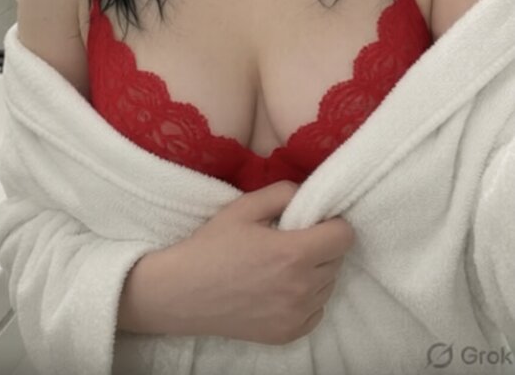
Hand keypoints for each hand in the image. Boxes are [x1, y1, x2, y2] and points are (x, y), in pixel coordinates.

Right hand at [174, 181, 354, 345]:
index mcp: (294, 253)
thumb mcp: (243, 207)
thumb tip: (307, 194)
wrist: (183, 293)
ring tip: (283, 264)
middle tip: (292, 239)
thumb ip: (282, 193)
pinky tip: (280, 287)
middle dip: (322, 245)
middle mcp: (301, 288)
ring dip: (315, 272)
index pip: (344, 236)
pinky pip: (316, 311)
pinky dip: (307, 299)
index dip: (333, 223)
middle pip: (337, 260)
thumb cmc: (211, 246)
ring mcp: (296, 315)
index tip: (314, 221)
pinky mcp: (288, 334)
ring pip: (328, 286)